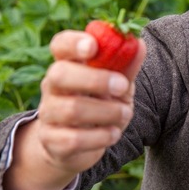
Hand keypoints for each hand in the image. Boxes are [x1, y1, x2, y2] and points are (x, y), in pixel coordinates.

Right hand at [3, 30, 145, 189]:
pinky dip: (100, 136)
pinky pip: (74, 139)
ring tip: (125, 113)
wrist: (77, 147)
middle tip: (122, 86)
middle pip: (60, 74)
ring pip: (71, 109)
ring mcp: (49, 114)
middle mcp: (52, 87)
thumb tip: (139, 43)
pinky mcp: (52, 141)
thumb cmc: (101, 106)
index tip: (93, 46)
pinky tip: (113, 133)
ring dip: (107, 111)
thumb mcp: (118, 85)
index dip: (74, 42)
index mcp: (68, 65)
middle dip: (95, 79)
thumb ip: (126, 66)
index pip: (60, 45)